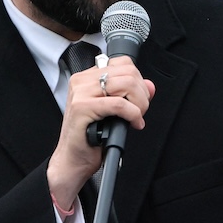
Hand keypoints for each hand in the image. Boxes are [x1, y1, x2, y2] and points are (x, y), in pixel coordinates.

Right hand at [47, 55, 155, 207]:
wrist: (72, 159)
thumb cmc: (89, 138)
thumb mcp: (114, 112)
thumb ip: (131, 95)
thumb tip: (149, 86)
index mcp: (87, 78)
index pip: (123, 63)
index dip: (138, 80)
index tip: (139, 99)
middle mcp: (82, 81)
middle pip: (128, 72)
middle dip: (142, 94)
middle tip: (140, 111)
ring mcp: (80, 93)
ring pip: (126, 84)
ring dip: (139, 104)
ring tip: (136, 117)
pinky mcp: (82, 107)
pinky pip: (119, 104)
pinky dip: (133, 114)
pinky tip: (133, 123)